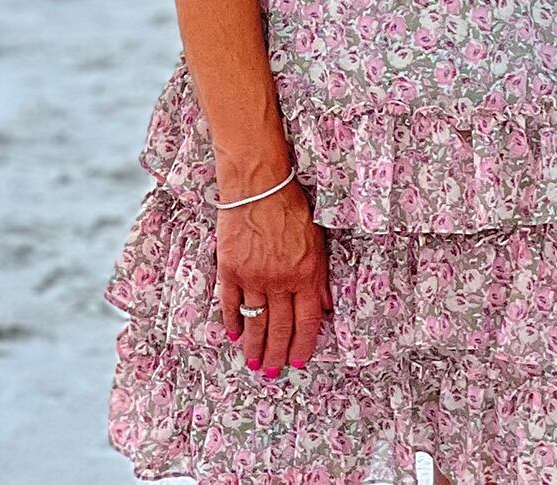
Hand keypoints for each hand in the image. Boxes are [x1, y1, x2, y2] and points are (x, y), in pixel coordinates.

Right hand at [215, 184, 331, 376]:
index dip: (303, 345)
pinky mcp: (231, 269)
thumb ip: (320, 277)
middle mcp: (280, 280)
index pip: (306, 321)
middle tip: (271, 372)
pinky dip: (232, 321)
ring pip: (255, 321)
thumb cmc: (291, 208)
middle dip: (276, 354)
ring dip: (254, 345)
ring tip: (252, 363)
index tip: (299, 361)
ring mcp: (253, 276)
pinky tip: (234, 334)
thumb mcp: (316, 241)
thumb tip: (326, 308)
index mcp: (305, 274)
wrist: (258, 185)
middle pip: (279, 327)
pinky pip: (230, 303)